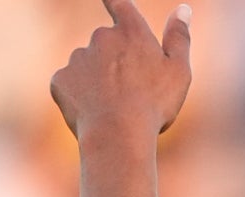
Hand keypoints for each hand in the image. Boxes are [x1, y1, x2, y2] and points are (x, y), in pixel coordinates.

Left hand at [50, 1, 193, 144]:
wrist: (117, 135)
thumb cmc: (153, 104)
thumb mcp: (178, 71)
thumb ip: (179, 37)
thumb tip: (183, 9)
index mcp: (131, 32)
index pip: (120, 4)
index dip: (114, 2)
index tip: (111, 1)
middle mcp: (101, 37)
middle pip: (105, 41)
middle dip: (113, 59)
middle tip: (129, 90)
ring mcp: (78, 57)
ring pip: (87, 64)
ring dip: (96, 78)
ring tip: (112, 107)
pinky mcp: (61, 79)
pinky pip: (70, 84)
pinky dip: (79, 96)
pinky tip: (93, 112)